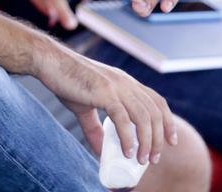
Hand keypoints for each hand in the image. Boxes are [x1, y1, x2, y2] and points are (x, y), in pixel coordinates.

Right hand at [35, 46, 176, 165]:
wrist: (50, 62)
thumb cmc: (66, 81)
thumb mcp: (84, 107)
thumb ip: (94, 128)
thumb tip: (100, 152)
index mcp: (126, 83)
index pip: (156, 101)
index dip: (167, 122)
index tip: (170, 141)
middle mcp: (126, 83)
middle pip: (154, 113)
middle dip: (159, 138)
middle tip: (153, 158)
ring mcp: (116, 86)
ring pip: (143, 117)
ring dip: (147, 141)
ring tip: (142, 159)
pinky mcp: (104, 92)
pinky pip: (123, 118)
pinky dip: (128, 137)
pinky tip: (127, 151)